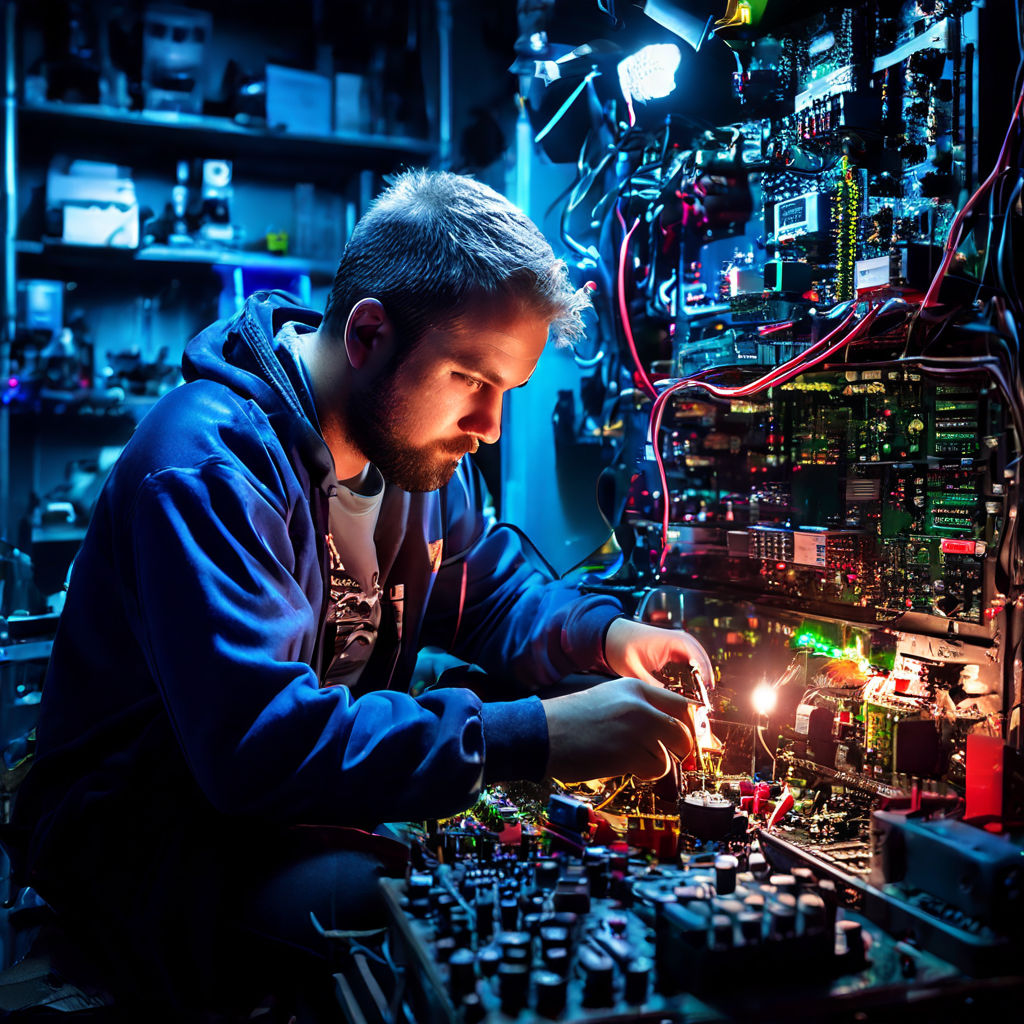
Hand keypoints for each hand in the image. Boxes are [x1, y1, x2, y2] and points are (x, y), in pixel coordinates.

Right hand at [543, 678, 693, 781]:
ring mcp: (636, 728)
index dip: (690, 725)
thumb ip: (641, 709)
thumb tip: (676, 729)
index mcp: (635, 688)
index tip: (689, 738)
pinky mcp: (629, 753)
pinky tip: (624, 766)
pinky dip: (645, 773)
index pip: (682, 704)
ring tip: (630, 758)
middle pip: (685, 730)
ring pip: (671, 753)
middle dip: (681, 748)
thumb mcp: (610, 700)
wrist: (542, 732)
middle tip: (669, 755)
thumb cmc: (573, 720)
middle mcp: (640, 705)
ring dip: (656, 763)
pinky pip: (656, 769)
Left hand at [604, 617, 715, 692]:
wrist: (611, 636)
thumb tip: (667, 702)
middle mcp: (677, 639)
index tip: (706, 689)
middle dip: (706, 673)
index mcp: (671, 641)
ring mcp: (675, 642)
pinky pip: (689, 657)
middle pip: (700, 656)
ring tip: (704, 690)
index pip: (696, 657)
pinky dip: (694, 668)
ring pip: (696, 656)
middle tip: (709, 693)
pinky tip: (693, 682)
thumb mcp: (634, 671)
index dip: (703, 673)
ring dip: (701, 671)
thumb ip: (651, 686)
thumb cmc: (621, 648)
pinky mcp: (671, 647)